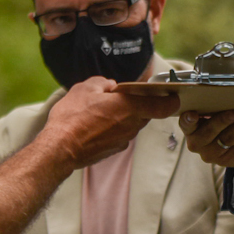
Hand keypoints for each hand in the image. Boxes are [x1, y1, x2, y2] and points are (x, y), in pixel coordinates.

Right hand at [42, 78, 174, 168]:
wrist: (60, 149)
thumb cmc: (72, 118)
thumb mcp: (85, 88)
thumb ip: (103, 84)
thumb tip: (110, 87)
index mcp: (130, 107)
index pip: (163, 106)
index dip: (170, 101)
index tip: (173, 96)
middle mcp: (132, 125)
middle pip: (146, 113)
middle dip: (140, 104)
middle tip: (127, 96)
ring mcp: (124, 140)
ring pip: (132, 124)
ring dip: (125, 116)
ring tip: (105, 108)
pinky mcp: (114, 150)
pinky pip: (121, 134)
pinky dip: (114, 128)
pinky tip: (97, 124)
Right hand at [178, 109, 233, 179]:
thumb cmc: (221, 124)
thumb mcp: (212, 116)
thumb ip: (213, 109)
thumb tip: (228, 93)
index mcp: (190, 130)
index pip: (186, 125)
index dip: (188, 120)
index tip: (193, 114)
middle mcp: (198, 144)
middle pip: (210, 132)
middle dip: (224, 120)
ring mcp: (214, 154)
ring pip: (230, 138)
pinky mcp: (231, 158)